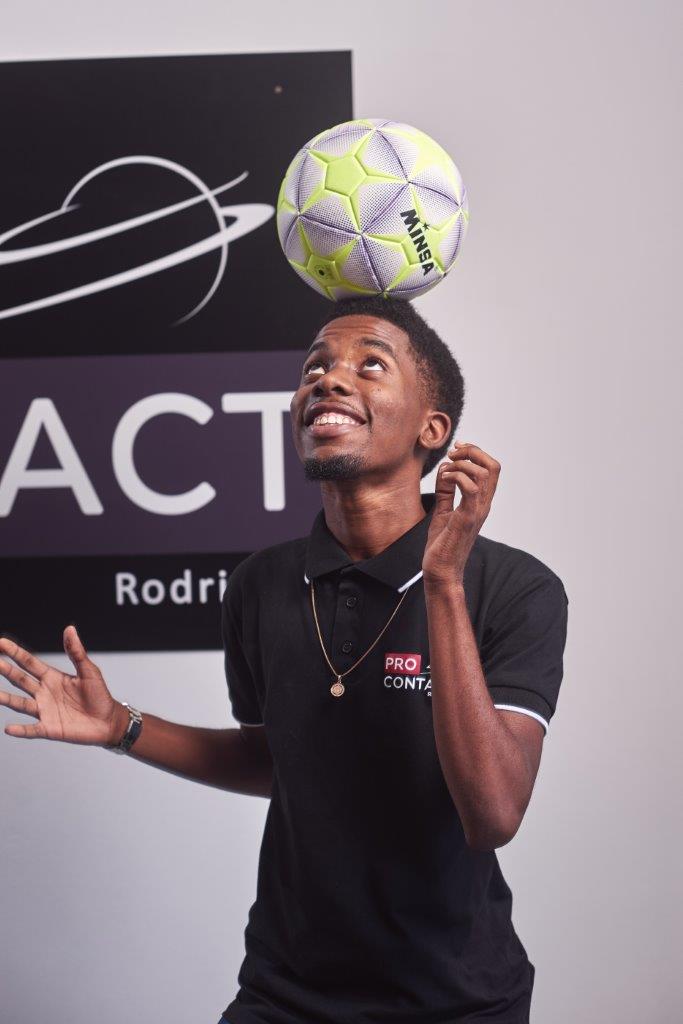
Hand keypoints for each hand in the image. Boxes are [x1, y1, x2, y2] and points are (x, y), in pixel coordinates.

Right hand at [0, 625, 121, 746]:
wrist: (108, 721)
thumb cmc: (99, 695)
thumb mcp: (89, 671)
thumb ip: (76, 652)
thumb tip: (69, 629)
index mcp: (52, 677)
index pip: (29, 663)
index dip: (15, 653)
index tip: (1, 643)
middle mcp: (44, 693)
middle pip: (20, 680)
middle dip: (6, 670)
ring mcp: (45, 710)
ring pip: (20, 704)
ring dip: (6, 699)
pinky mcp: (49, 728)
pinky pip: (32, 729)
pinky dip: (20, 730)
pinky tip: (8, 728)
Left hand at [422, 441, 500, 587]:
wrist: (441, 571)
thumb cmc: (442, 545)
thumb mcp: (442, 512)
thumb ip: (445, 491)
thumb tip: (444, 468)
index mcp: (480, 502)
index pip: (490, 468)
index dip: (475, 452)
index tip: (456, 450)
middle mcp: (483, 504)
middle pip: (493, 466)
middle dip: (472, 452)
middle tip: (453, 454)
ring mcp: (477, 511)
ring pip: (484, 473)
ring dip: (462, 464)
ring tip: (446, 470)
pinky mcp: (467, 518)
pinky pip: (471, 489)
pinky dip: (458, 477)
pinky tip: (445, 480)